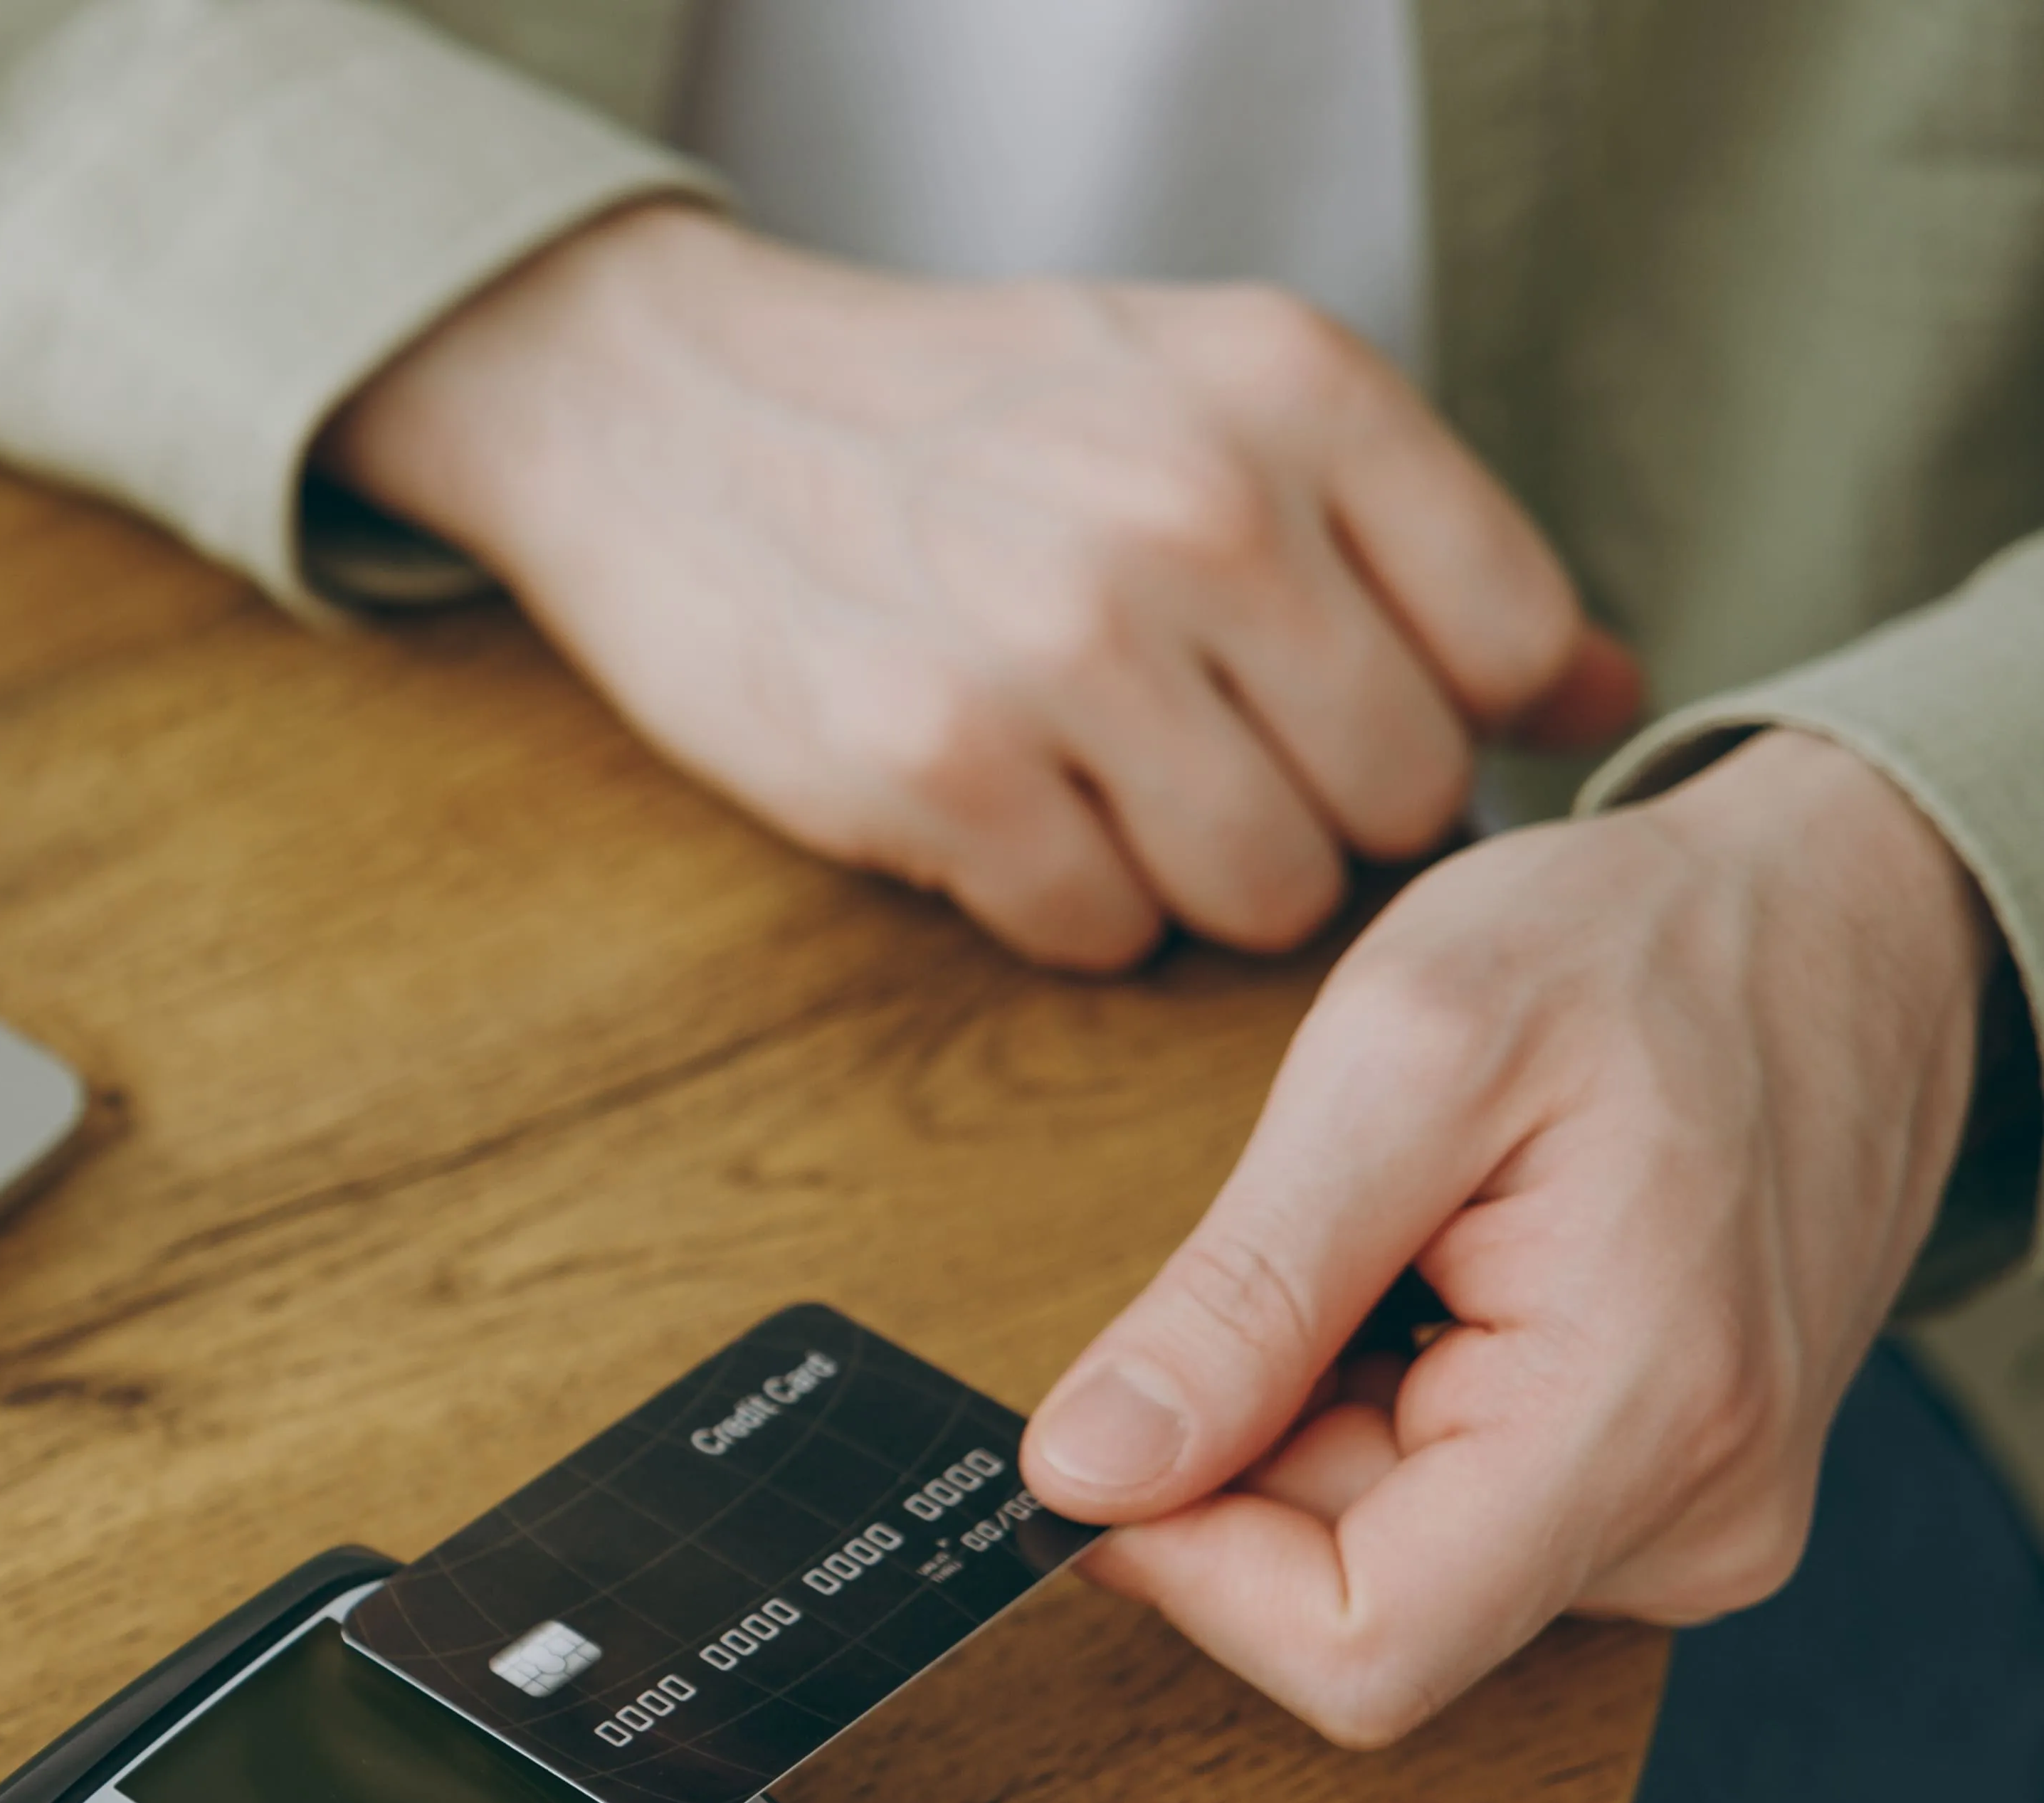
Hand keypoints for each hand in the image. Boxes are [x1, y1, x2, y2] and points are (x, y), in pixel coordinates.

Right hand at [324, 203, 1641, 966]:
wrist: (674, 414)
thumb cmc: (958, 420)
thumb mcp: (1209, 389)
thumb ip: (1408, 524)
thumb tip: (1610, 694)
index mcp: (1293, 388)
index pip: (1515, 644)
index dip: (1458, 716)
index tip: (1363, 713)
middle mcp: (1197, 506)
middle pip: (1402, 794)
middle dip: (1325, 811)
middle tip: (1211, 760)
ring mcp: (1063, 644)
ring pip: (1267, 891)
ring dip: (1199, 879)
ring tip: (1110, 791)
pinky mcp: (937, 768)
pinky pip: (1102, 933)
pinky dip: (1066, 904)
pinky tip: (1005, 814)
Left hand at [1021, 732, 1991, 1742]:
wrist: (1832, 917)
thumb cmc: (1642, 949)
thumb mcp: (1399, 1063)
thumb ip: (1239, 1294)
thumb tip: (1086, 1471)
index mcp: (1647, 1420)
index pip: (1362, 1652)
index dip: (1191, 1567)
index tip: (1116, 1437)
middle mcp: (1691, 1521)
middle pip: (1356, 1607)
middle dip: (1255, 1463)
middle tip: (1297, 1270)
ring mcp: (1685, 1520)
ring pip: (1384, 1561)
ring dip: (1317, 1425)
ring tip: (1397, 1256)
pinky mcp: (1660, 1497)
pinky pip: (1443, 1516)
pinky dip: (1380, 1414)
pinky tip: (1435, 1289)